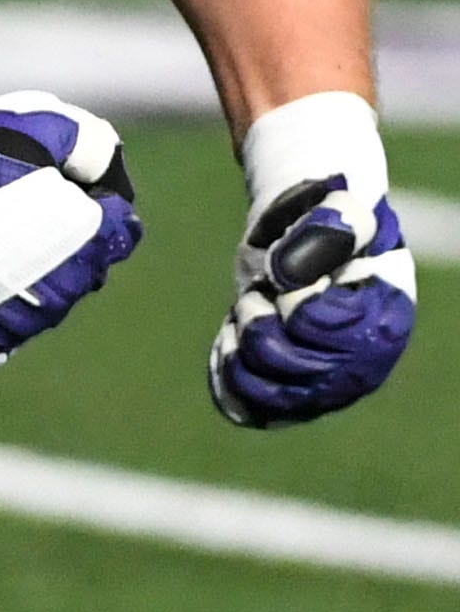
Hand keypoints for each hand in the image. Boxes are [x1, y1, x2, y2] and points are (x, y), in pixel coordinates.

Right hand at [0, 98, 142, 365]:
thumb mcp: (35, 125)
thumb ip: (88, 144)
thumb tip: (106, 167)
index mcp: (88, 240)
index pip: (121, 227)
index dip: (95, 199)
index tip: (58, 183)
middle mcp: (65, 292)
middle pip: (84, 266)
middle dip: (64, 240)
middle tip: (12, 205)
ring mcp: (22, 325)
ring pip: (45, 301)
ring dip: (31, 275)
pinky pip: (2, 334)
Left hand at [211, 94, 415, 428]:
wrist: (310, 226)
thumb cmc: (328, 214)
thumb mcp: (337, 206)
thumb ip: (326, 230)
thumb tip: (286, 273)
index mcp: (384, 322)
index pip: (321, 327)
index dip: (294, 297)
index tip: (290, 272)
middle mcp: (360, 367)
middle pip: (289, 368)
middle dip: (260, 320)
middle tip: (262, 290)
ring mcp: (325, 387)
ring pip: (263, 394)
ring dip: (242, 347)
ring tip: (250, 310)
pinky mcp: (290, 394)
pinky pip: (244, 405)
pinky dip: (227, 371)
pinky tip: (232, 336)